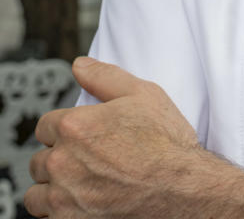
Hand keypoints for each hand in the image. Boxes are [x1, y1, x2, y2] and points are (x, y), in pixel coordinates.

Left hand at [25, 56, 202, 217]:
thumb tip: (80, 66)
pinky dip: (59, 211)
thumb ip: (104, 76)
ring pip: (36, 192)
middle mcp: (62, 162)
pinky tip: (79, 202)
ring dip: (51, 187)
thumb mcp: (142, 94)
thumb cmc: (165, 143)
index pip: (45, 126)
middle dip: (58, 157)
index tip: (78, 135)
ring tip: (76, 183)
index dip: (64, 128)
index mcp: (74, 126)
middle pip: (39, 159)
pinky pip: (47, 217)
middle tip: (83, 160)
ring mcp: (64, 196)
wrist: (181, 188)